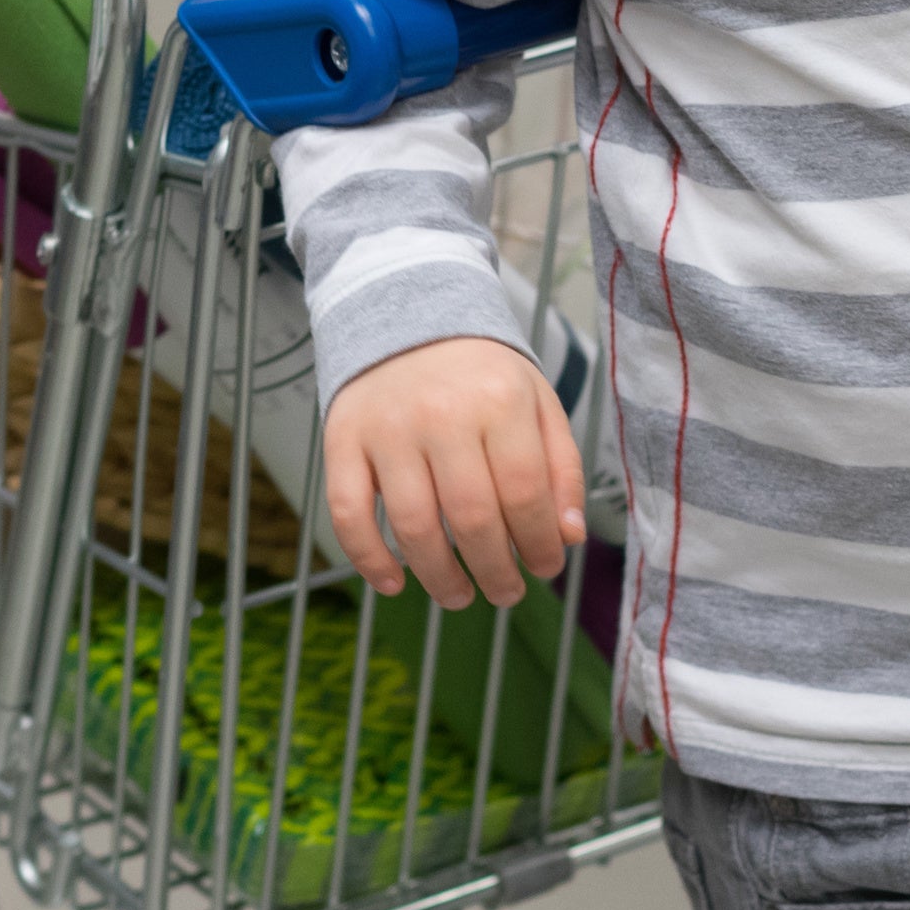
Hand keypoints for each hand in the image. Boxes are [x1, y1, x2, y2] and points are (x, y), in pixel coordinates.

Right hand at [320, 337, 583, 607]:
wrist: (406, 314)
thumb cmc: (480, 372)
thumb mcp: (536, 402)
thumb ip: (560, 468)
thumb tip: (567, 538)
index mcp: (498, 400)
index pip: (524, 494)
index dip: (539, 544)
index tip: (545, 567)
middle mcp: (441, 413)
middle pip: (472, 519)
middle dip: (496, 572)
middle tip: (506, 592)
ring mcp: (387, 428)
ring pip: (413, 526)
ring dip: (440, 578)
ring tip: (459, 595)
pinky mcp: (342, 439)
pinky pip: (348, 512)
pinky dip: (368, 559)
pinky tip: (394, 583)